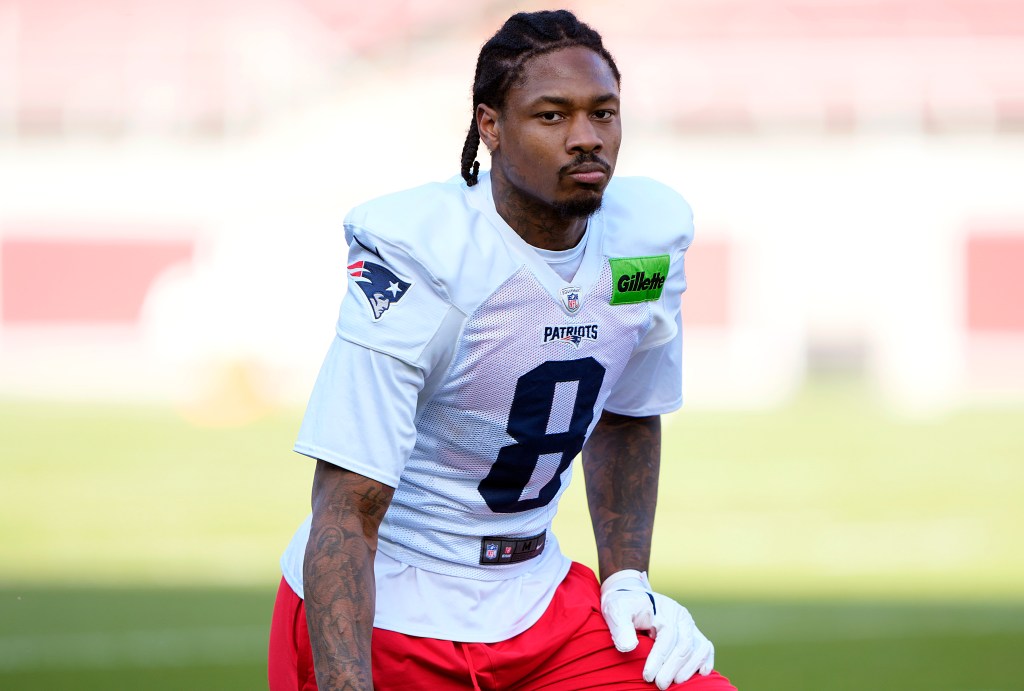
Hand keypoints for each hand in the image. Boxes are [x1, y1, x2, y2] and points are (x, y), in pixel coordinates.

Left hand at [600, 569, 714, 689]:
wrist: (630, 596)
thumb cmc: (622, 605)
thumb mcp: (616, 611)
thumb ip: (621, 628)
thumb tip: (628, 647)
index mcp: (663, 610)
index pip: (667, 638)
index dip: (659, 659)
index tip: (647, 676)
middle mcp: (680, 616)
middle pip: (684, 645)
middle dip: (672, 668)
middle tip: (660, 685)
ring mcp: (688, 624)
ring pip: (699, 647)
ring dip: (689, 667)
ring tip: (676, 682)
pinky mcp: (692, 632)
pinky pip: (705, 647)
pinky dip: (705, 660)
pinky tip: (700, 673)